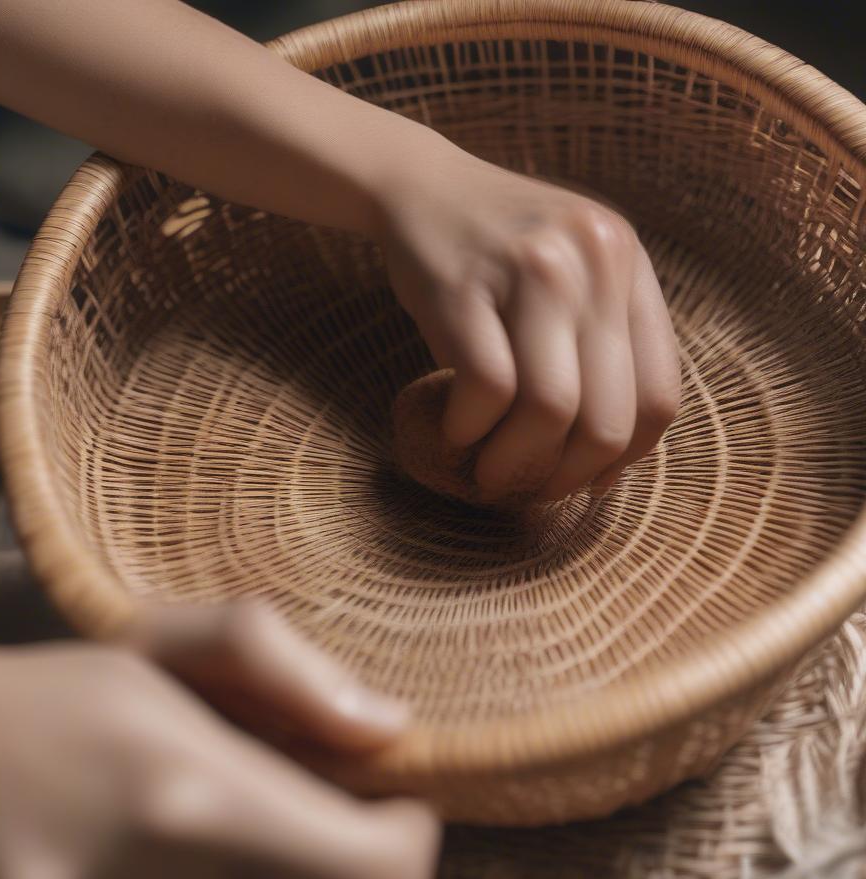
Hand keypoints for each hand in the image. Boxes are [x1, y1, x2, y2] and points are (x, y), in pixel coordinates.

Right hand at [377, 147, 680, 501]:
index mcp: (629, 264)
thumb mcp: (571, 276)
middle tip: (524, 489)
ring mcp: (530, 268)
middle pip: (607, 417)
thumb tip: (608, 468)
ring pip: (549, 410)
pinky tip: (453, 431)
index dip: (621, 461)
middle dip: (563, 477)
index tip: (580, 482)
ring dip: (513, 464)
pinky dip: (468, 430)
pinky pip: (485, 388)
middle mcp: (594, 259)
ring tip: (486, 474)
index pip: (658, 398)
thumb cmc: (498, 255)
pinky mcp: (462, 286)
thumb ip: (600, 349)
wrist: (421, 188)